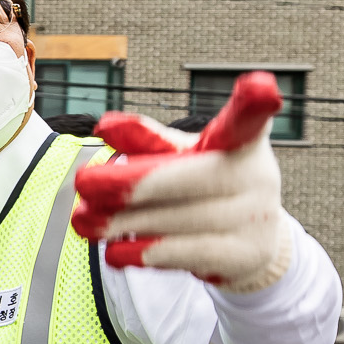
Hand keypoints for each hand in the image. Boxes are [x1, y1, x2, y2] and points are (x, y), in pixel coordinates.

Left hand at [71, 71, 293, 293]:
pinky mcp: (244, 257)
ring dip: (125, 221)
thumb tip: (106, 127)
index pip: (245, 121)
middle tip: (85, 183)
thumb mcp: (184, 157)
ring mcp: (255, 218)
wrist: (251, 244)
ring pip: (179, 220)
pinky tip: (114, 252)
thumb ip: (148, 142)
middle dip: (132, 183)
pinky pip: (185, 254)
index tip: (259, 86)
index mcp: (242, 142)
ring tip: (85, 221)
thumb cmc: (210, 188)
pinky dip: (144, 253)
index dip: (253, 104)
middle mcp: (257, 176)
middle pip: (190, 177)